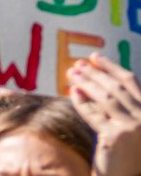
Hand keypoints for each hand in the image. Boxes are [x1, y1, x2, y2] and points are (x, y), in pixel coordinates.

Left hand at [68, 53, 140, 175]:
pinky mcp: (116, 137)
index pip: (131, 81)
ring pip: (105, 98)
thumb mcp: (126, 121)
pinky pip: (94, 114)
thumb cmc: (126, 150)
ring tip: (72, 74)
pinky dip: (82, 102)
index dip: (112, 67)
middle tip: (77, 64)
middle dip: (95, 73)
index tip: (95, 57)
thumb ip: (117, 102)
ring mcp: (134, 128)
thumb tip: (89, 72)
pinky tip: (73, 92)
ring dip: (86, 83)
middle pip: (116, 87)